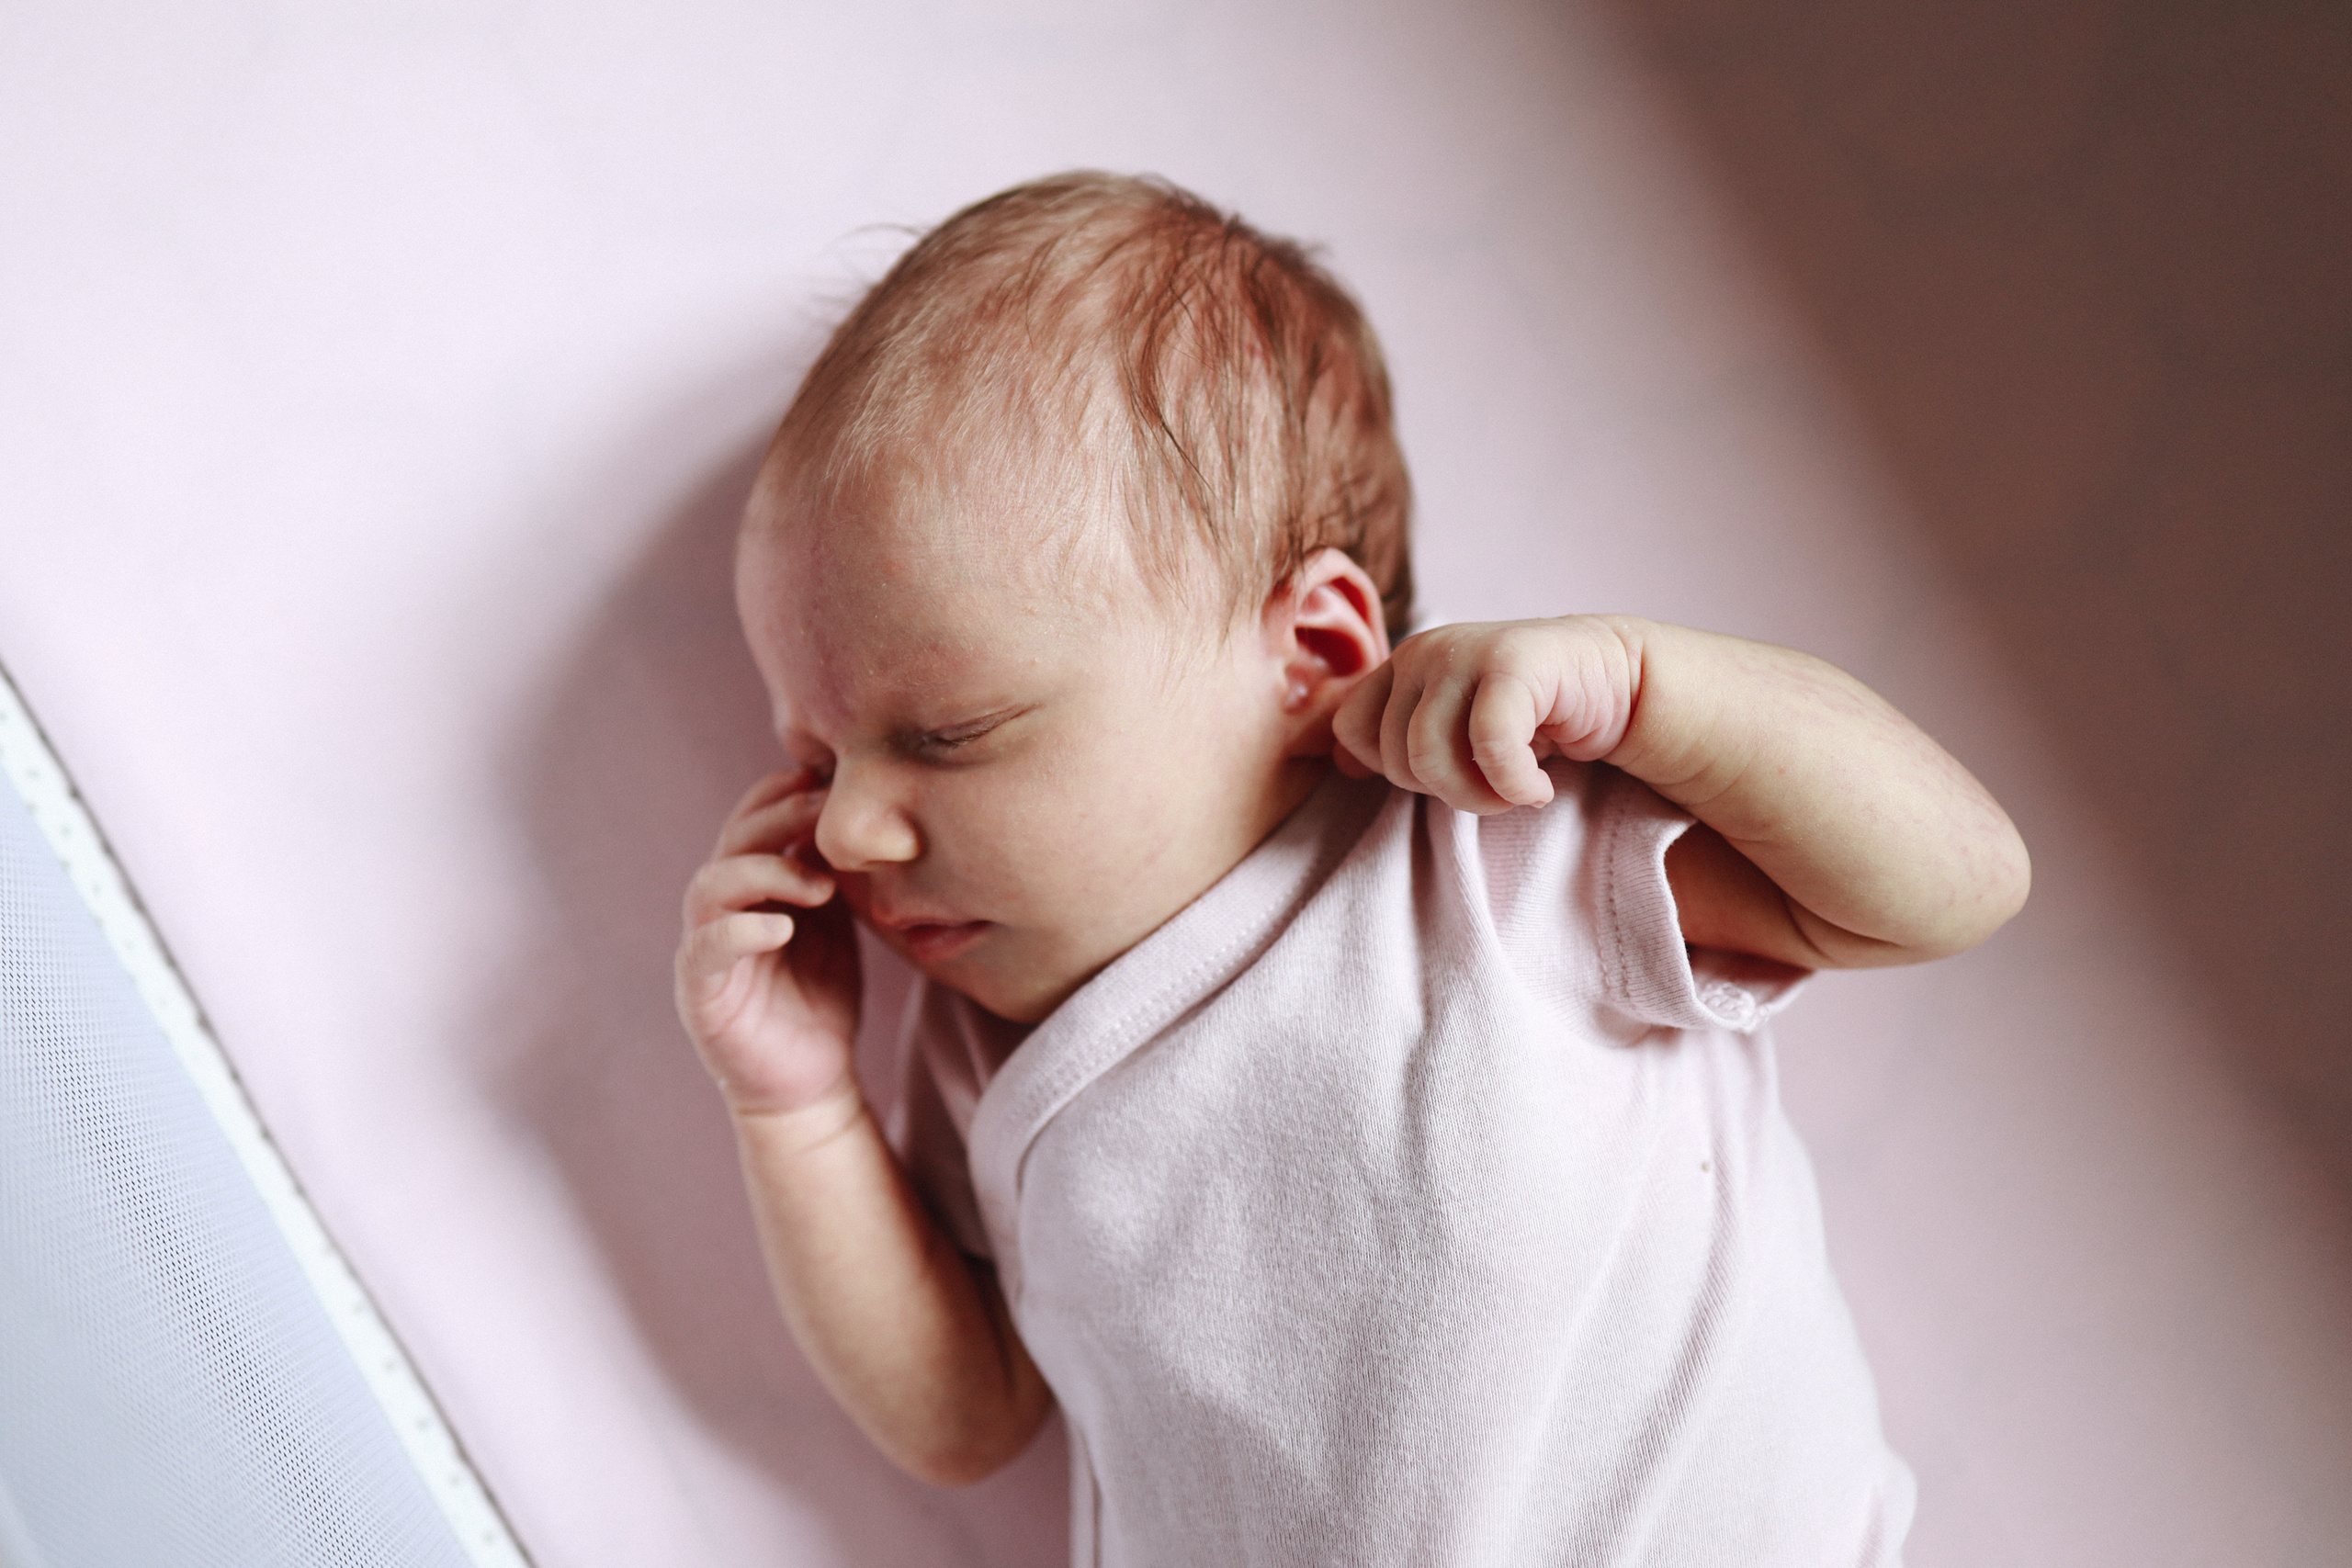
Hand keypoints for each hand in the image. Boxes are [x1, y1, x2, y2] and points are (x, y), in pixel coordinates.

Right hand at [675, 768, 861, 1115]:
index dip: (782, 794)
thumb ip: (831, 873)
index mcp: (750, 886)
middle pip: (732, 842)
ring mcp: (705, 949)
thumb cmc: (820, 995)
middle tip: (827, 811)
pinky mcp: (700, 993)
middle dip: (779, 817)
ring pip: (710, 888)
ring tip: (818, 883)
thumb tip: (852, 814)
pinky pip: (706, 951)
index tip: (829, 780)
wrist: (810, 1077)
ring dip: (764, 871)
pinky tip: (780, 927)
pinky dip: (739, 932)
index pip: (751, 819)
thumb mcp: (835, 923)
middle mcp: (720, 909)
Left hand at [1330, 617, 1641, 813]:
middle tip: (1495, 787)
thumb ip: (1398, 739)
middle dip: (1447, 791)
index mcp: (1400, 665)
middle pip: (1395, 756)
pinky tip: (1539, 789)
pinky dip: (1515, 785)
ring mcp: (1464, 652)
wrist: (1612, 680)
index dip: (1395, 771)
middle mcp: (1423, 651)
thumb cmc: (1528, 715)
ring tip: (1516, 790)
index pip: (1352, 732)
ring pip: (1431, 755)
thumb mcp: (1454, 729)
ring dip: (1480, 796)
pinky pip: (1489, 744)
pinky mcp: (1511, 662)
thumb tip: (1340, 766)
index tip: (1448, 775)